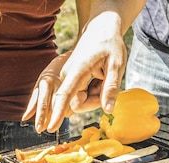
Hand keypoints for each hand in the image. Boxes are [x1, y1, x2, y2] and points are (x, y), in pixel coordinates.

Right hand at [22, 12, 126, 133]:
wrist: (100, 30)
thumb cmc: (109, 45)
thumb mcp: (117, 64)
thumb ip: (112, 87)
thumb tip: (108, 110)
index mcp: (77, 70)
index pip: (65, 95)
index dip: (58, 112)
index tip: (51, 127)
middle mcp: (68, 75)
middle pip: (77, 102)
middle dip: (94, 101)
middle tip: (107, 83)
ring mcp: (68, 77)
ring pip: (79, 100)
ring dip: (95, 95)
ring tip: (104, 77)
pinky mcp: (71, 79)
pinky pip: (81, 94)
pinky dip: (93, 91)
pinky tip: (99, 78)